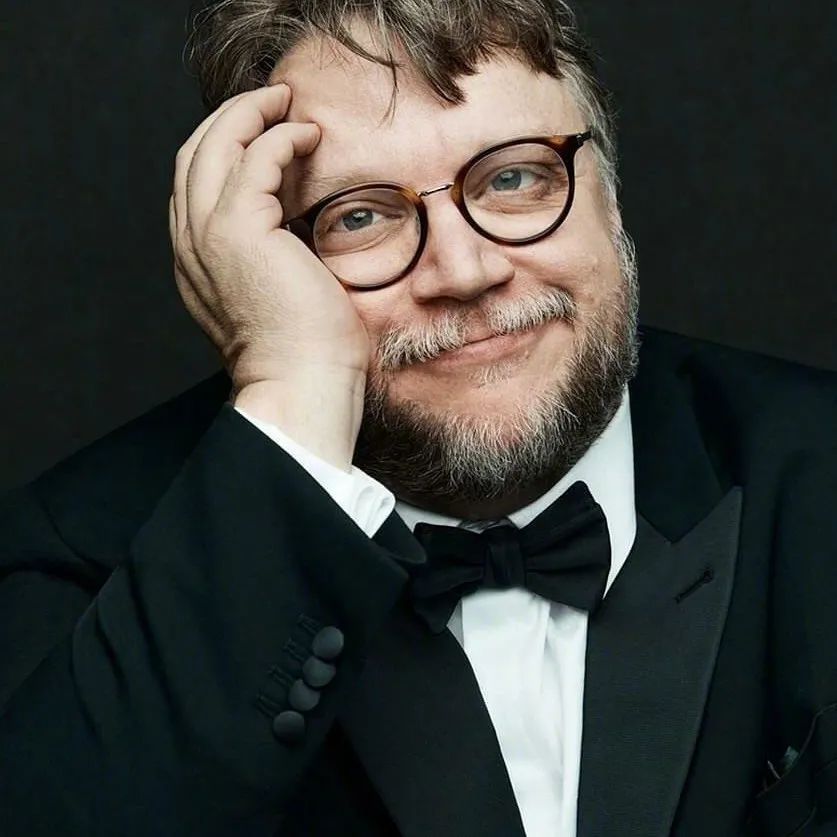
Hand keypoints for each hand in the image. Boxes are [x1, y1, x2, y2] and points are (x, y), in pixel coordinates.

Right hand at [169, 84, 368, 467]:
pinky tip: (308, 136)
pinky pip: (254, 158)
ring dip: (251, 114)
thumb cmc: (305, 355)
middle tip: (275, 101)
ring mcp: (209, 235)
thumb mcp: (279, 298)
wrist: (302, 387)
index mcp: (198, 264)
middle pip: (194, 155)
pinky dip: (280, 137)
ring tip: (287, 102)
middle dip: (232, 119)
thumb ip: (270, 259)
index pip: (196, 186)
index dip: (225, 149)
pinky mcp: (239, 230)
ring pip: (214, 146)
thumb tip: (295, 230)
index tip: (264, 133)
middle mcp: (191, 245)